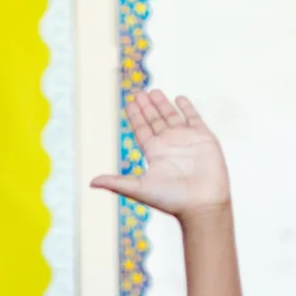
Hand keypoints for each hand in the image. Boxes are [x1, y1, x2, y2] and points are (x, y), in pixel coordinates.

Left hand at [91, 90, 229, 219]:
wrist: (202, 204)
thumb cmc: (172, 199)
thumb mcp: (140, 189)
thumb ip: (117, 183)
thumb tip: (91, 183)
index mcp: (154, 153)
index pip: (142, 130)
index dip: (135, 117)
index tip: (129, 103)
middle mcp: (169, 144)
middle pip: (155, 121)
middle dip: (147, 107)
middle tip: (138, 92)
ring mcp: (186, 139)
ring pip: (172, 116)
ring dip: (163, 104)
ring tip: (154, 91)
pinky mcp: (203, 137)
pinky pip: (194, 118)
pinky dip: (187, 108)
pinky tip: (179, 98)